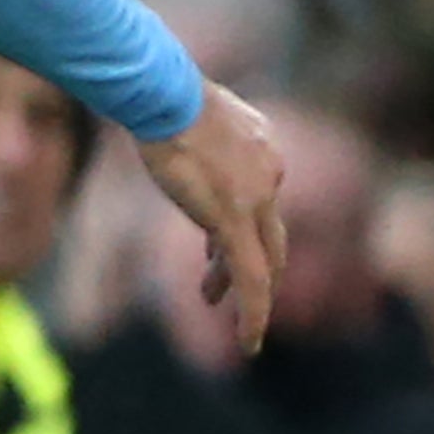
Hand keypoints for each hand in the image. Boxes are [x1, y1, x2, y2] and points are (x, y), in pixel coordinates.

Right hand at [134, 81, 286, 355]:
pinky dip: (254, 314)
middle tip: (218, 282)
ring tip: (210, 302)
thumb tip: (172, 126)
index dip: (241, 226)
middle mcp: (270, 172)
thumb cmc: (162, 91)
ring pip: (262, 261)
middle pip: (270, 234)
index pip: (261, 197)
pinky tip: (249, 343)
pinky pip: (252, 279)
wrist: (164, 91)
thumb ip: (195, 131)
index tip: (213, 244)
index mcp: (263, 145)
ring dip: (242, 290)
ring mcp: (257, 198)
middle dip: (249, 262)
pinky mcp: (236, 221)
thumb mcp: (189, 110)